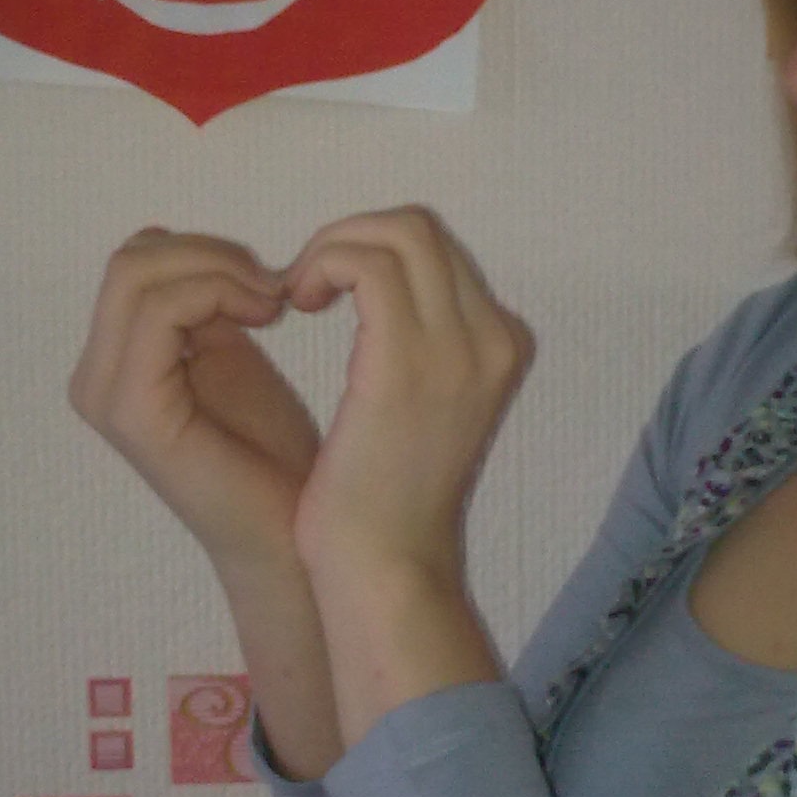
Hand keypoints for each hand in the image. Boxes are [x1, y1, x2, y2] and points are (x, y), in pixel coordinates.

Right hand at [70, 228, 318, 570]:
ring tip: (275, 302)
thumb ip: (203, 305)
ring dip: (221, 271)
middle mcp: (95, 377)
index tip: (270, 281)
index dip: (207, 252)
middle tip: (275, 284)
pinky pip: (160, 311)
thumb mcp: (232, 355)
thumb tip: (200, 253)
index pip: (138, 260)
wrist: (292, 530)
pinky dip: (220, 293)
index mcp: (115, 361)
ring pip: (140, 273)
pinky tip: (267, 316)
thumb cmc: (270, 452)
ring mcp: (105, 395)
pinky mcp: (131, 411)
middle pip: (133, 258)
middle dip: (213, 254)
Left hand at [282, 207, 533, 599]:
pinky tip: (295, 305)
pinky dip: (322, 266)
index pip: (437, 252)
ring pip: (396, 233)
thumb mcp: (423, 407)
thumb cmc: (387, 501)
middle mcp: (494, 338)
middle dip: (350, 238)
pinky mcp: (407, 363)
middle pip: (421, 229)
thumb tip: (372, 287)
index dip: (372, 252)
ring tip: (297, 294)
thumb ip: (417, 345)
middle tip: (307, 285)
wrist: (387, 568)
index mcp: (502, 346)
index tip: (329, 293)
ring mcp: (458, 348)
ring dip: (332, 248)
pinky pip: (366, 265)